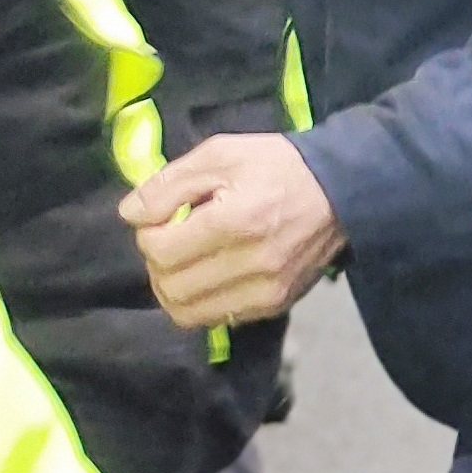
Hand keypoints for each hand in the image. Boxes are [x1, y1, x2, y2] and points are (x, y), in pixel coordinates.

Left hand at [121, 132, 344, 330]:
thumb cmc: (276, 166)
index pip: (160, 252)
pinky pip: (216, 318)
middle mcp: (252, 265)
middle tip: (170, 238)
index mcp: (235, 222)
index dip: (148, 235)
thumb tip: (128, 215)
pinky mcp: (275, 305)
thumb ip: (168, 184)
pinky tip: (210, 272)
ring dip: (173, 288)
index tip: (160, 218)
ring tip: (186, 258)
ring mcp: (266, 292)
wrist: (343, 190)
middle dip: (157, 264)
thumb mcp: (219, 155)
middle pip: (169, 288)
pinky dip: (201, 300)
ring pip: (188, 313)